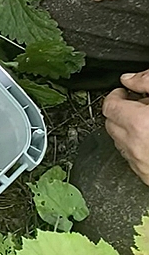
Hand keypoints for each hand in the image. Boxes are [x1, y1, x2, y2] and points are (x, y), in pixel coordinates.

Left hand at [102, 69, 148, 185]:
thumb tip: (131, 79)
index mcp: (141, 123)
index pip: (110, 105)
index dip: (117, 95)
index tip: (125, 92)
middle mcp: (136, 145)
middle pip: (111, 123)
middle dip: (122, 111)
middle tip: (139, 103)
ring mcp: (140, 163)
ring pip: (119, 141)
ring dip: (128, 128)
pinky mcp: (146, 175)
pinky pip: (131, 156)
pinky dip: (137, 145)